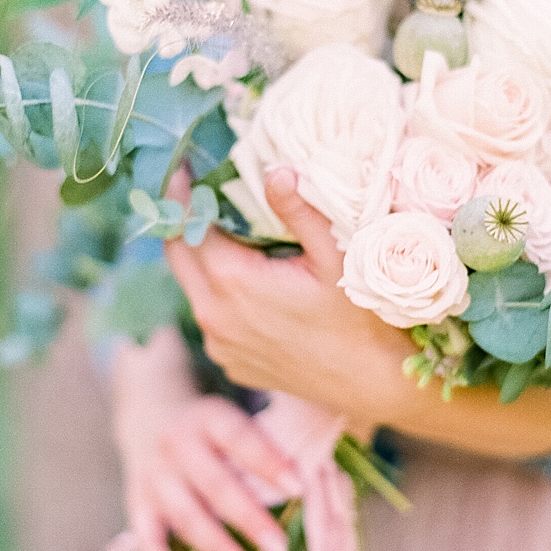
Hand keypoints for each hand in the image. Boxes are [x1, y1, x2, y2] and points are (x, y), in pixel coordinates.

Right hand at [116, 340, 302, 550]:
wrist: (149, 414)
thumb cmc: (211, 426)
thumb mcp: (232, 416)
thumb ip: (266, 438)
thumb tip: (317, 467)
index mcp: (207, 416)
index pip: (239, 438)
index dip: (267, 463)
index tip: (298, 488)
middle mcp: (176, 444)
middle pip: (214, 485)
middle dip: (248, 518)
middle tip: (279, 548)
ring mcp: (153, 476)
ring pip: (186, 517)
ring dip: (218, 549)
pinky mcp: (137, 504)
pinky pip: (149, 542)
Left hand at [165, 167, 417, 429]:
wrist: (372, 381)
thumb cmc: (359, 316)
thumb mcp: (336, 255)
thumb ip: (300, 212)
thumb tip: (276, 171)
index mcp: (233, 282)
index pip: (189, 227)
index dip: (184, 195)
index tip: (183, 168)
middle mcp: (214, 317)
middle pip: (178, 257)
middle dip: (181, 221)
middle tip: (193, 191)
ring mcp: (220, 344)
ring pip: (194, 289)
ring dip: (201, 260)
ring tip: (224, 233)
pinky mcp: (231, 363)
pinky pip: (212, 319)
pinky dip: (218, 295)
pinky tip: (247, 284)